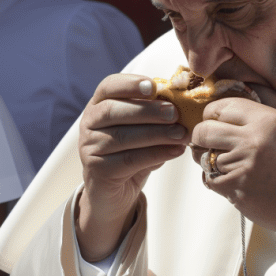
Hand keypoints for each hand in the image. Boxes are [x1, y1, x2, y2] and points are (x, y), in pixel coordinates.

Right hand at [76, 74, 190, 259]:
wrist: (114, 192)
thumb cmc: (132, 152)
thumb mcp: (143, 129)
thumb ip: (156, 116)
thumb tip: (185, 105)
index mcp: (99, 105)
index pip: (108, 86)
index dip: (130, 84)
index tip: (153, 86)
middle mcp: (89, 123)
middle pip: (113, 110)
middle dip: (147, 110)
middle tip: (175, 113)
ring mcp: (89, 147)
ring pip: (122, 136)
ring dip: (156, 134)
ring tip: (181, 134)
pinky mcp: (97, 170)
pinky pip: (129, 160)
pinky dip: (156, 154)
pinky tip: (176, 151)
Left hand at [190, 85, 275, 257]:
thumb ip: (270, 101)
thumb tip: (247, 83)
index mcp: (268, 120)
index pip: (221, 106)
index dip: (211, 113)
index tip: (212, 119)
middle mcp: (254, 140)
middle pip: (204, 130)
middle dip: (200, 136)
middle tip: (207, 141)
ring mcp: (243, 166)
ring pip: (203, 157)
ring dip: (208, 160)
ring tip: (227, 163)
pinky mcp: (235, 190)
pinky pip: (208, 179)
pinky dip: (215, 180)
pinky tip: (232, 179)